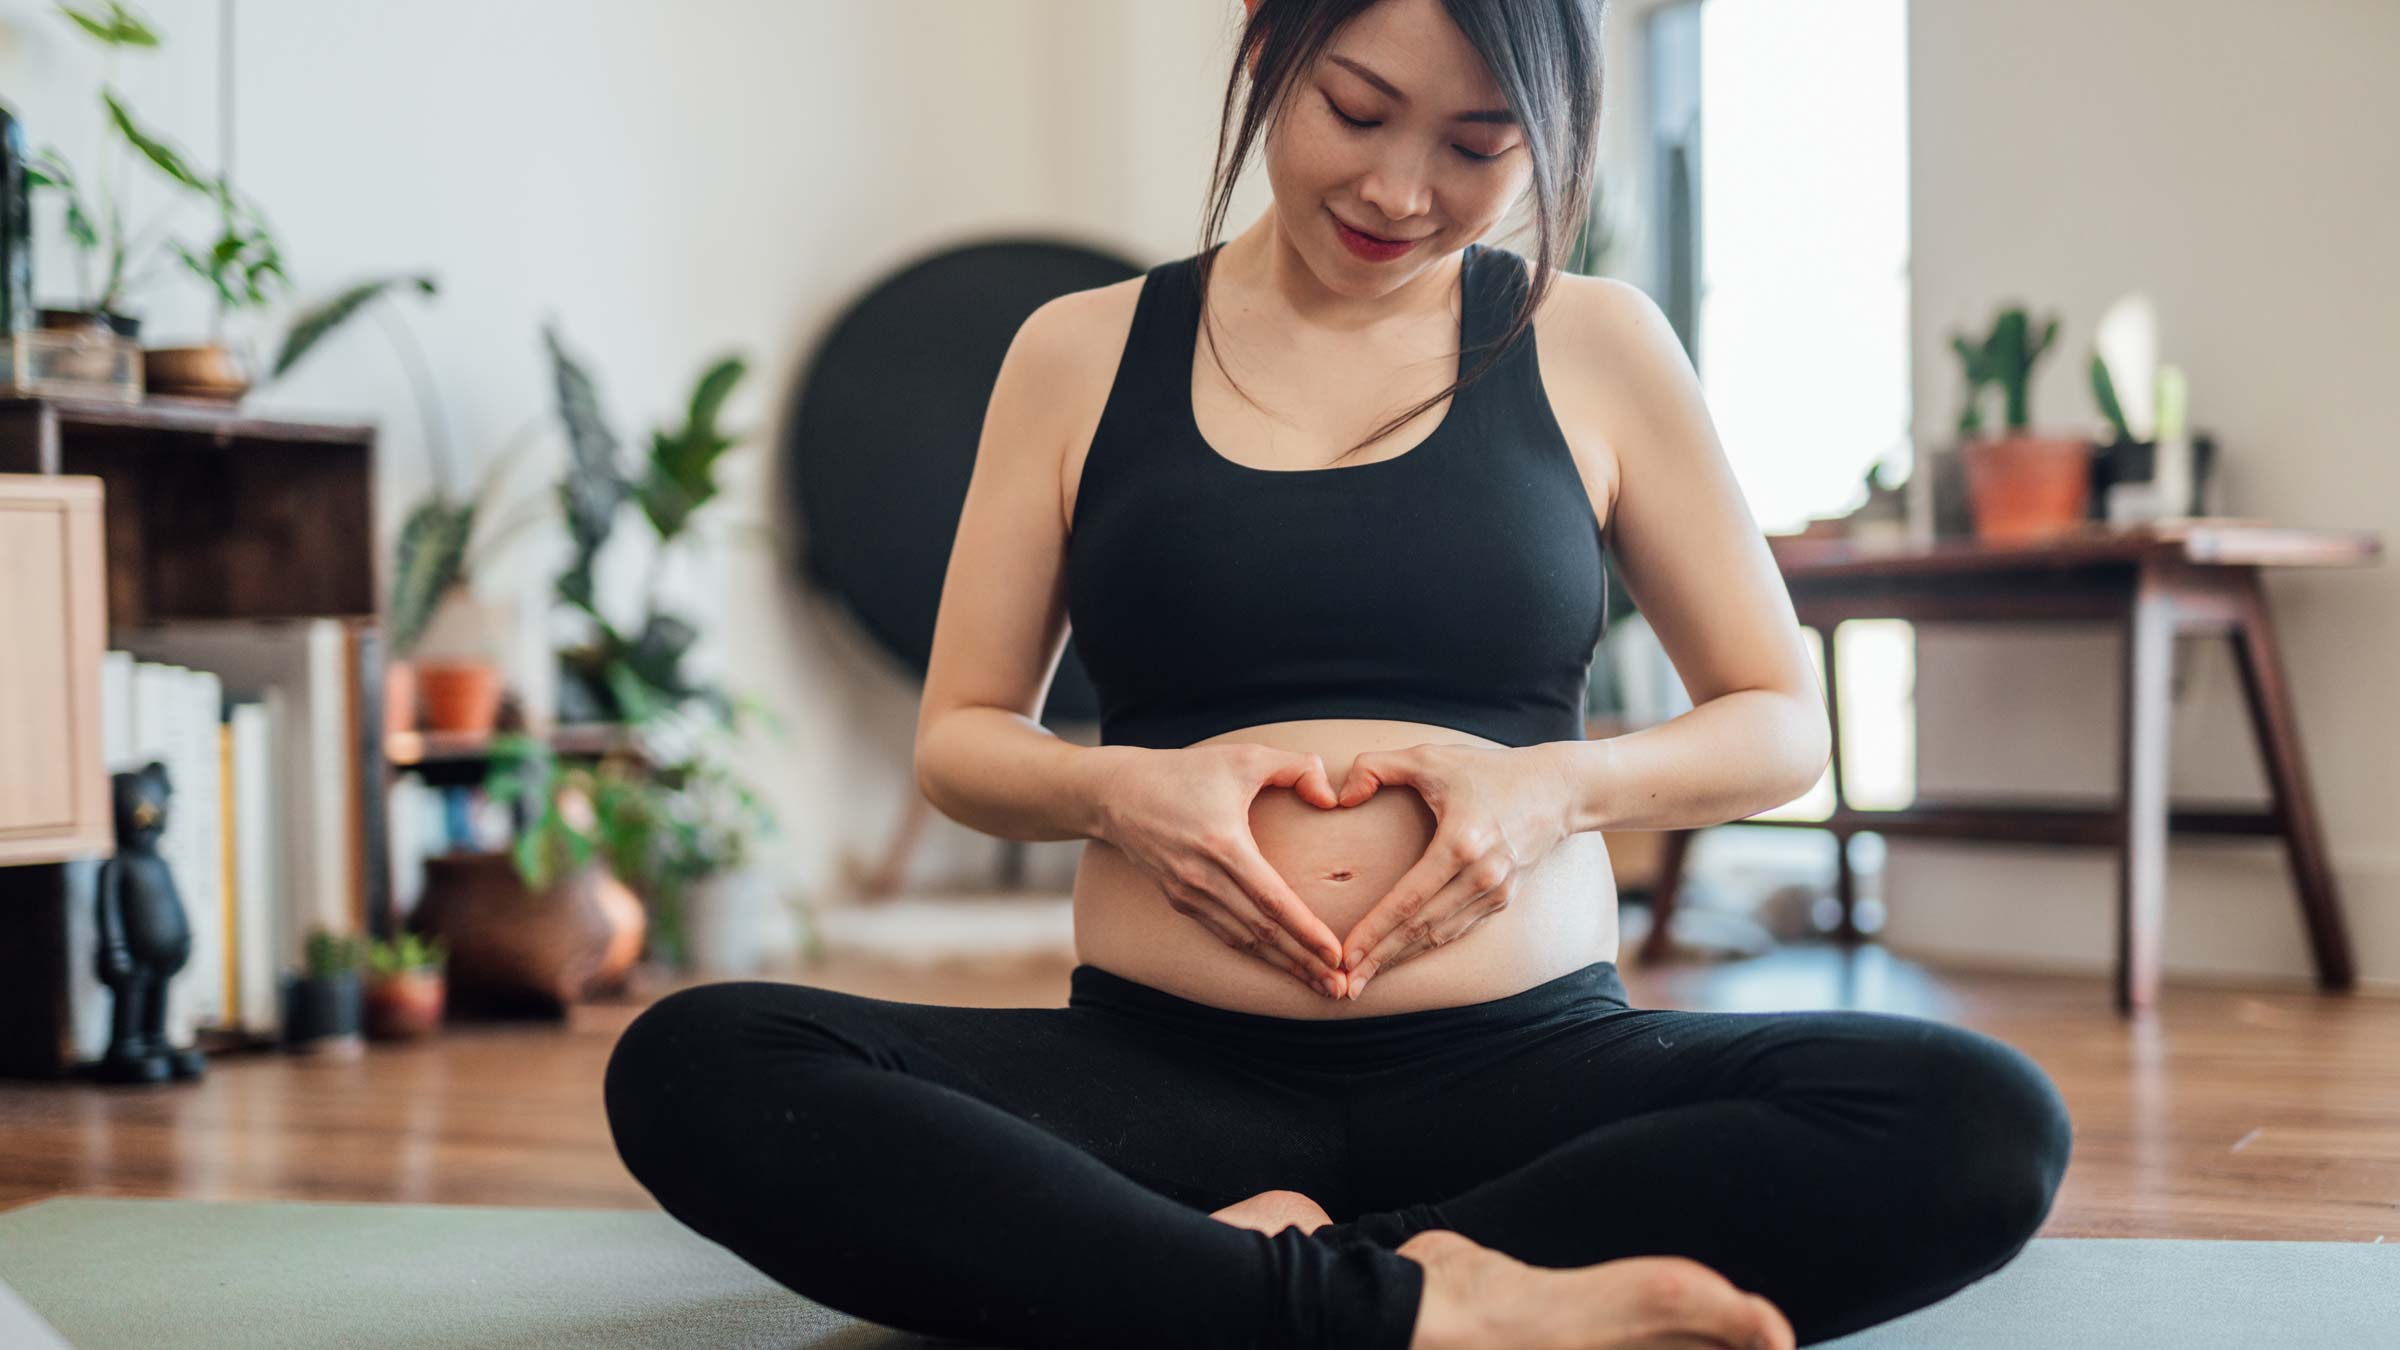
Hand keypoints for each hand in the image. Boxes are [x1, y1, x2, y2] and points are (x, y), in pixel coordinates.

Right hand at [1093, 743, 1351, 996]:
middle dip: (1304, 962)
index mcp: (1223, 846)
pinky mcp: (1179, 901)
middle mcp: (1203, 878)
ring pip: (1244, 941)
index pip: (1273, 901)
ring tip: (1318, 984)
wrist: (1118, 793)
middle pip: (1262, 933)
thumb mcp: (1244, 756)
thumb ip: (1297, 767)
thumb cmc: (1186, 771)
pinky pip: (1224, 934)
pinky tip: (1280, 963)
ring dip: (1282, 965)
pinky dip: (1254, 953)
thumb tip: (1331, 798)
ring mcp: (1188, 894)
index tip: (1337, 955)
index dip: (1307, 932)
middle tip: (1339, 988)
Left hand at [1332, 743, 1578, 998]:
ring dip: (1401, 960)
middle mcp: (1481, 876)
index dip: (1375, 931)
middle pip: (1420, 929)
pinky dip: (1427, 947)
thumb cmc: (1487, 771)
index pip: (1408, 899)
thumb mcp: (1430, 757)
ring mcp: (1496, 892)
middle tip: (1344, 987)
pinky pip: (1458, 931)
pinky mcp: (1503, 900)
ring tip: (1365, 980)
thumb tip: (1340, 797)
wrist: (1558, 790)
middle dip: (1380, 960)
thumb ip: (1376, 767)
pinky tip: (1401, 958)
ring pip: (1439, 936)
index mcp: (1460, 844)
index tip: (1345, 955)